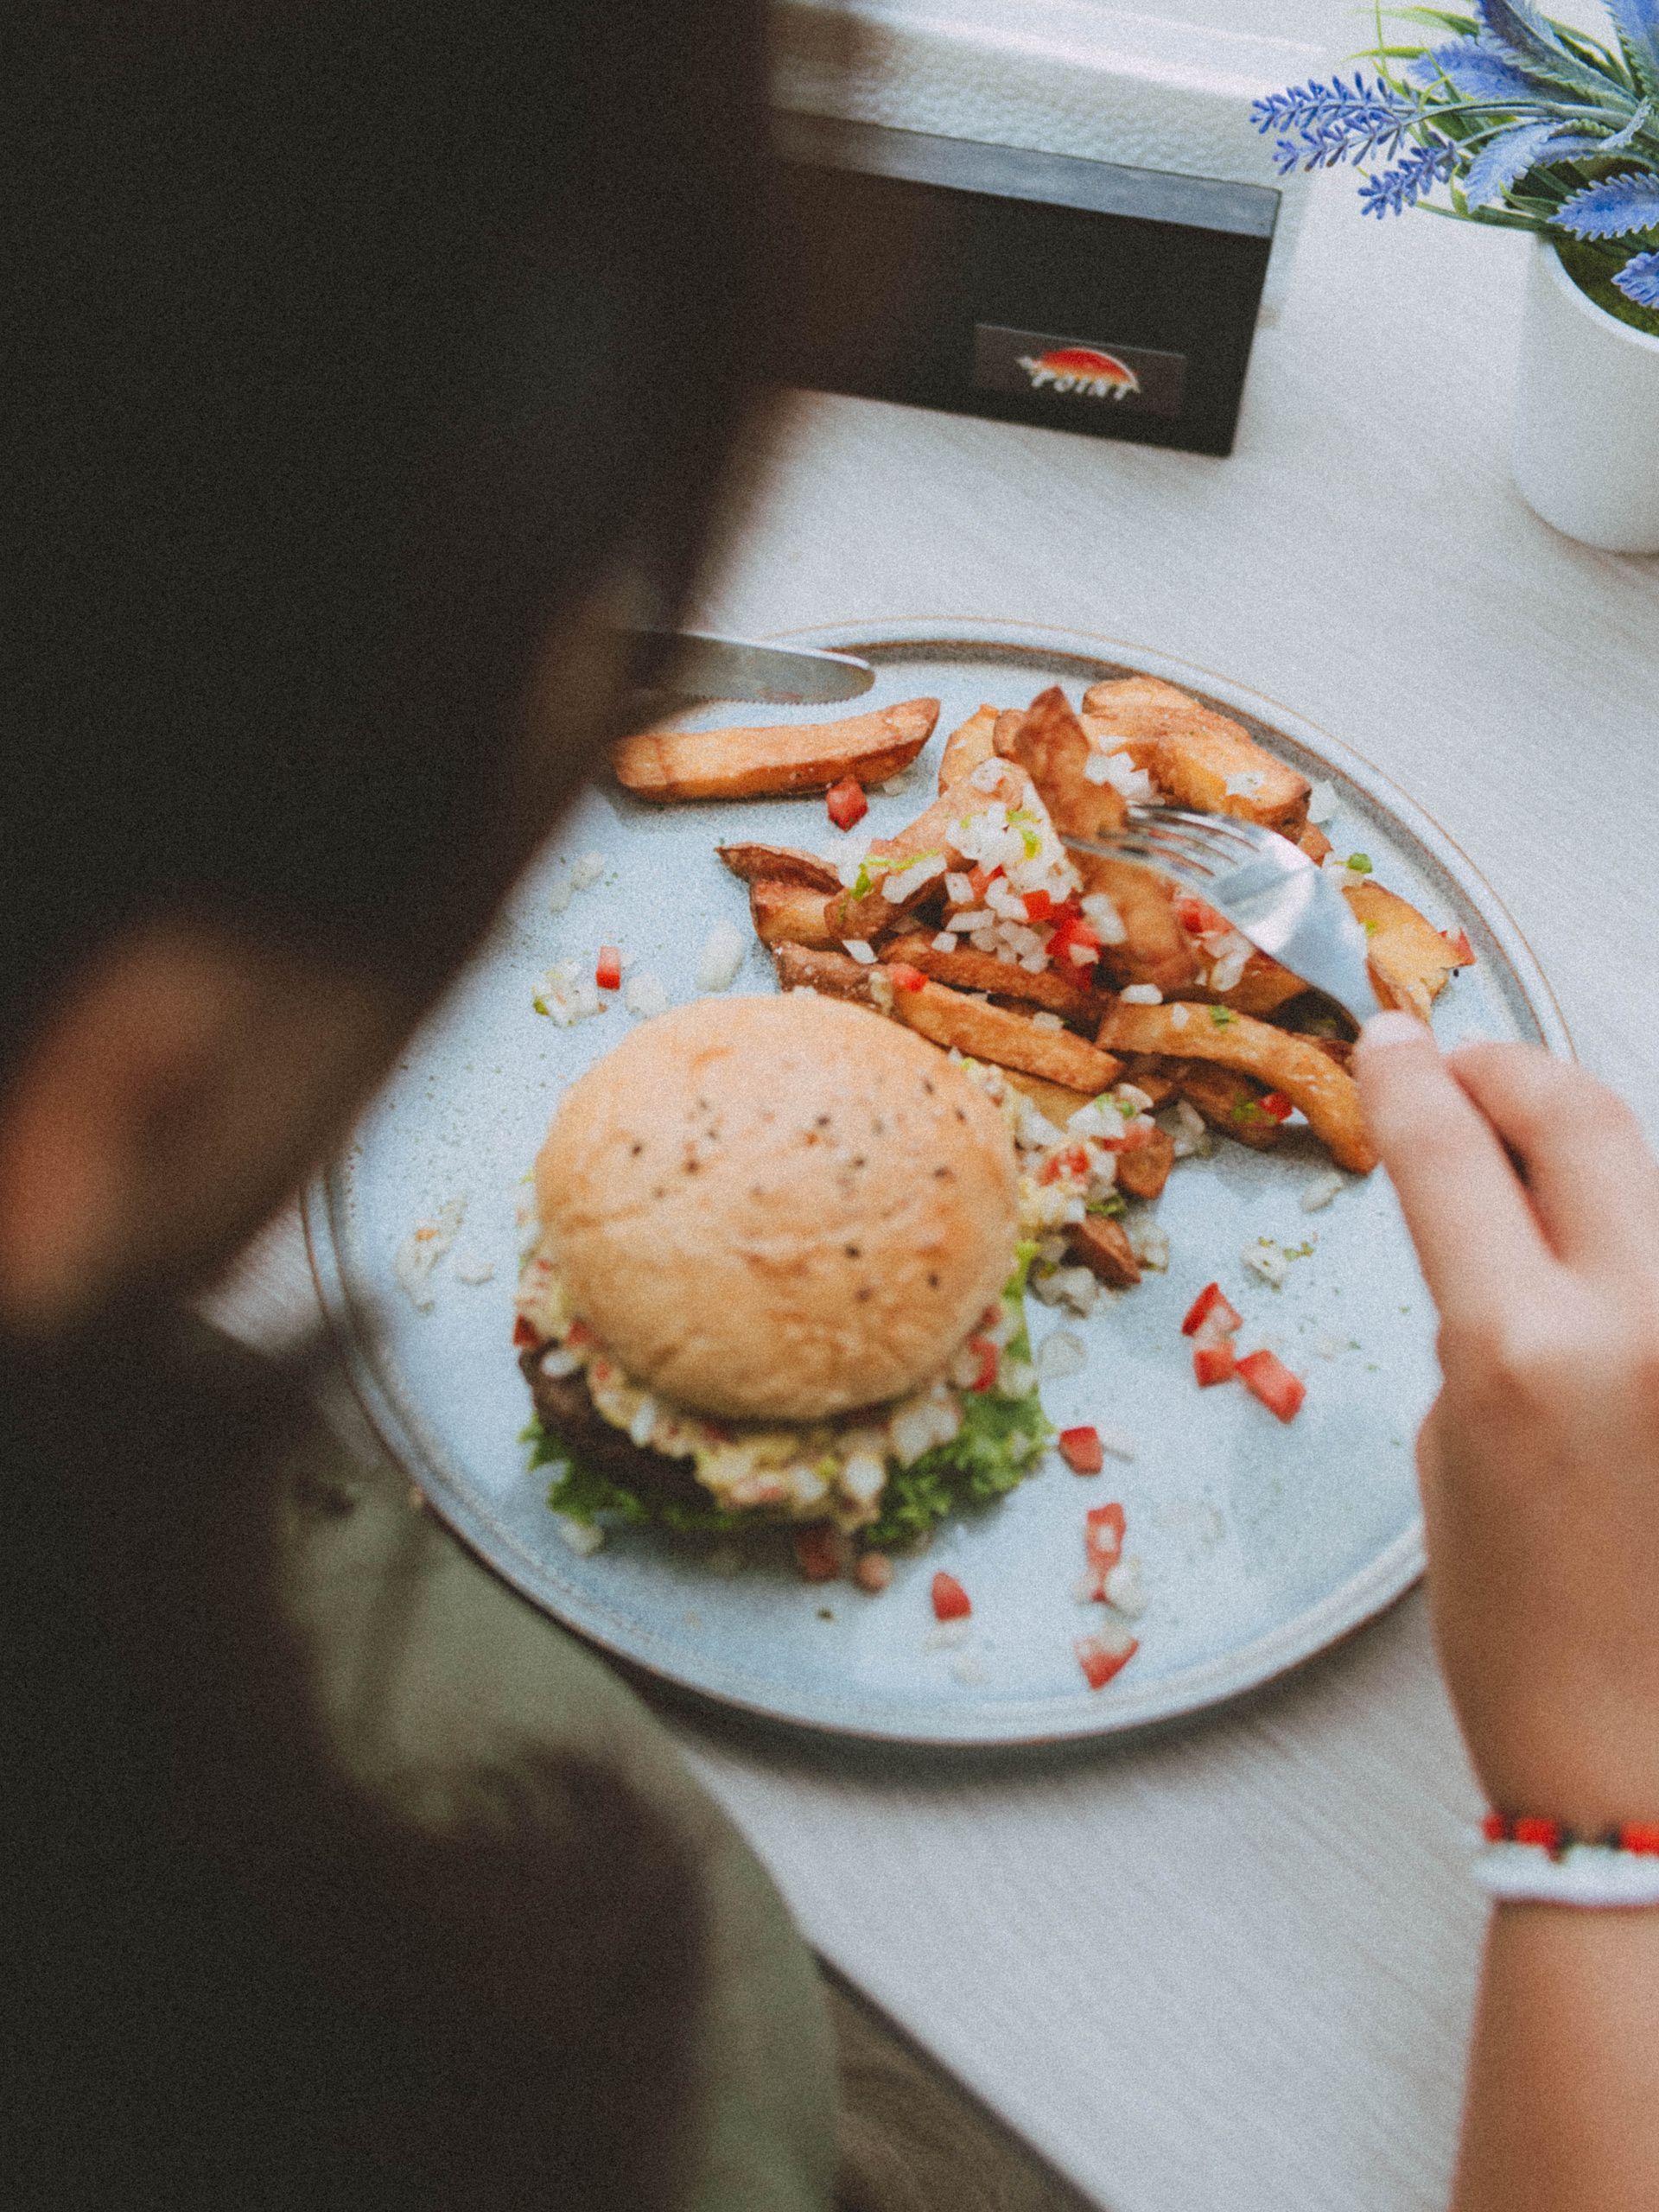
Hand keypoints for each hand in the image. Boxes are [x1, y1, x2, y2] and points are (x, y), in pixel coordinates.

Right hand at [1356, 1014, 1658, 1833]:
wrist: (1649, 1762)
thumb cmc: (1528, 1643)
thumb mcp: (1452, 1457)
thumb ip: (1479, 1319)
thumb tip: (1495, 1231)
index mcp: (1528, 1354)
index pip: (1452, 1154)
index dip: (1408, 1080)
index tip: (1389, 1045)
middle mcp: (1644, 1325)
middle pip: (1585, 1116)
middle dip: (1511, 1073)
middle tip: (1464, 1071)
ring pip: (1655, 1176)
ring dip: (1585, 1150)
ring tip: (1531, 1166)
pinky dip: (1630, 1241)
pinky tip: (1597, 1256)